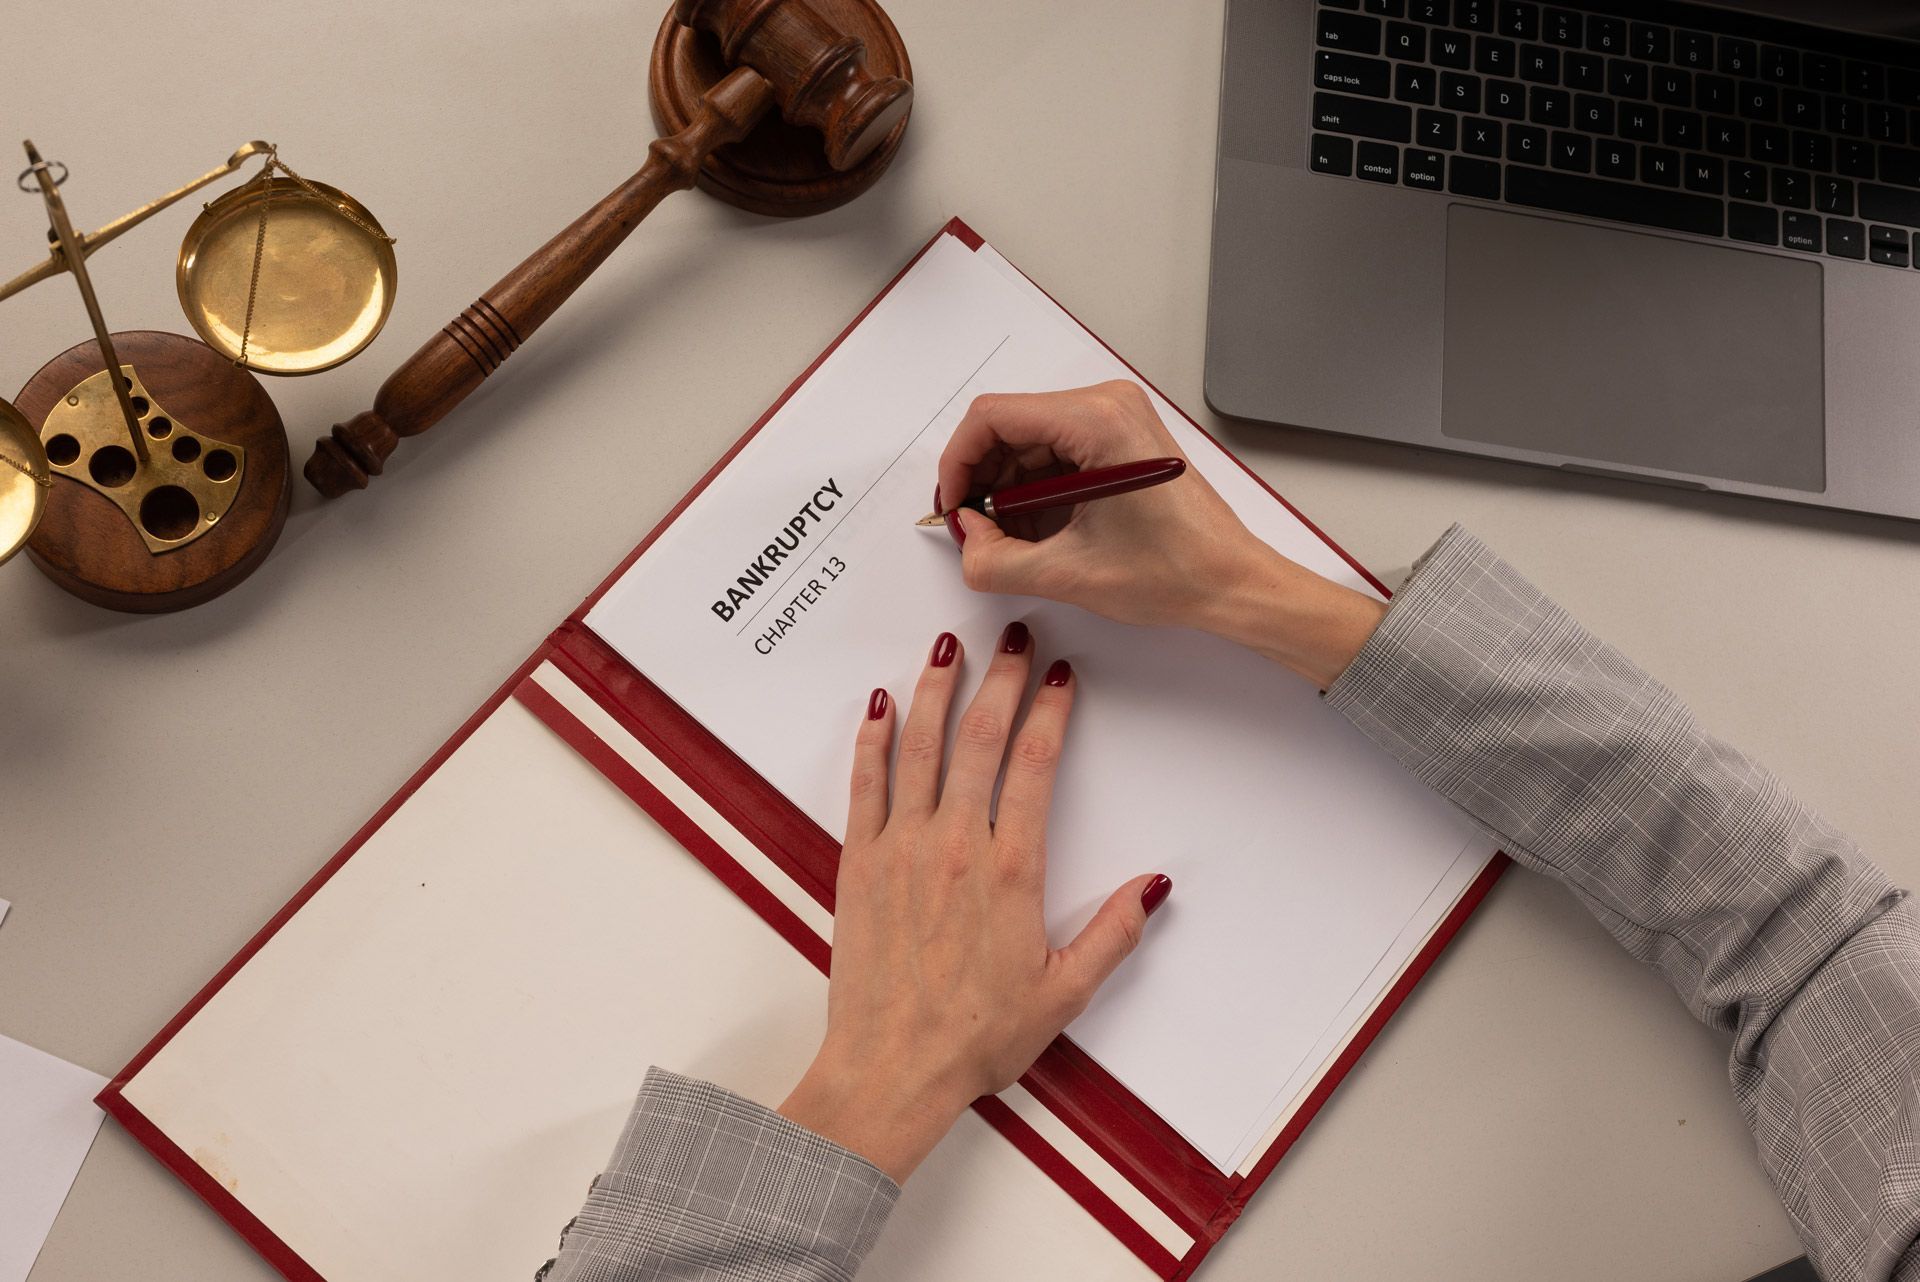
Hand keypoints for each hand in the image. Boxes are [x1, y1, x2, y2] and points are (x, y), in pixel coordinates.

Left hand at [777, 624, 1168, 1182]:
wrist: (892, 1068)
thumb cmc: (975, 1037)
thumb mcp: (1064, 992)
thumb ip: (1112, 934)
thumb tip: (1153, 884)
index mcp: (1010, 870)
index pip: (1034, 765)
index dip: (1049, 710)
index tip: (1058, 673)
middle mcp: (955, 845)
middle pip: (981, 739)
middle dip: (1000, 678)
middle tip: (1014, 635)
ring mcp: (901, 848)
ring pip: (922, 747)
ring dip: (938, 690)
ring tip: (949, 646)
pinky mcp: (859, 863)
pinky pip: (865, 784)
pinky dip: (872, 739)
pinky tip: (879, 703)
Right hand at [936, 382, 1387, 688]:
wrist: (1233, 582)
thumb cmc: (1177, 570)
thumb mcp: (1068, 573)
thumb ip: (995, 560)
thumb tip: (966, 540)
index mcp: (1097, 421)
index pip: (992, 417)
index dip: (958, 464)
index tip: (953, 508)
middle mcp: (1107, 405)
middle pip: (1010, 426)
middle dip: (983, 480)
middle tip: (975, 531)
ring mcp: (1117, 418)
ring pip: (1030, 441)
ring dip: (1008, 489)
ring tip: (1008, 540)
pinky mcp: (1122, 439)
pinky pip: (1057, 451)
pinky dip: (1035, 489)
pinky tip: (1036, 531)